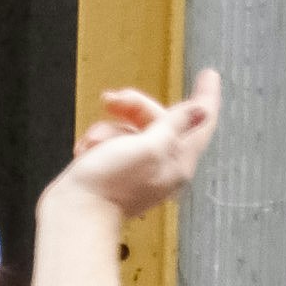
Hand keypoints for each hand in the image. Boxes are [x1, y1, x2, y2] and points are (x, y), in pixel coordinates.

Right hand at [62, 73, 222, 216]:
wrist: (76, 210)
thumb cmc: (110, 183)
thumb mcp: (149, 145)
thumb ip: (175, 124)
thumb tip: (200, 110)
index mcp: (179, 160)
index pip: (202, 121)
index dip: (205, 95)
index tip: (209, 75)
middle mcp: (163, 164)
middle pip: (160, 118)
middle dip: (133, 107)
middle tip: (112, 100)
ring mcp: (140, 167)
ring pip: (132, 127)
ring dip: (108, 128)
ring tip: (94, 143)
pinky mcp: (117, 169)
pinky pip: (113, 141)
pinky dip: (98, 141)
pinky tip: (88, 150)